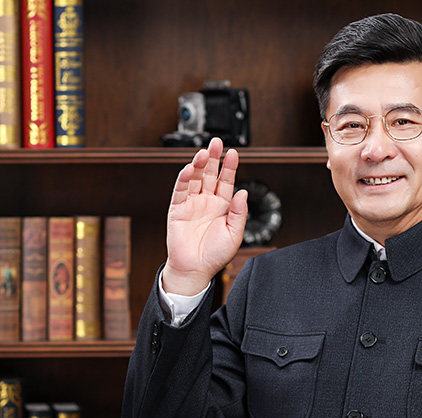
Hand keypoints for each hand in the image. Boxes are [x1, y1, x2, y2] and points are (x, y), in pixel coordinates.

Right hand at [163, 137, 248, 295]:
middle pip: (210, 174)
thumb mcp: (234, 234)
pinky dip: (184, 178)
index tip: (234, 153)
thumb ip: (239, 213)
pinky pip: (180, 190)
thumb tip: (243, 191)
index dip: (229, 167)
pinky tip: (190, 168)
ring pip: (195, 178)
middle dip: (213, 158)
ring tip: (204, 152)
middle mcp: (207, 202)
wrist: (195, 270)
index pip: (226, 181)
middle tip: (216, 142)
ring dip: (199, 164)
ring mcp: (192, 204)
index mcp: (223, 207)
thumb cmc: (215, 255)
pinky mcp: (177, 209)